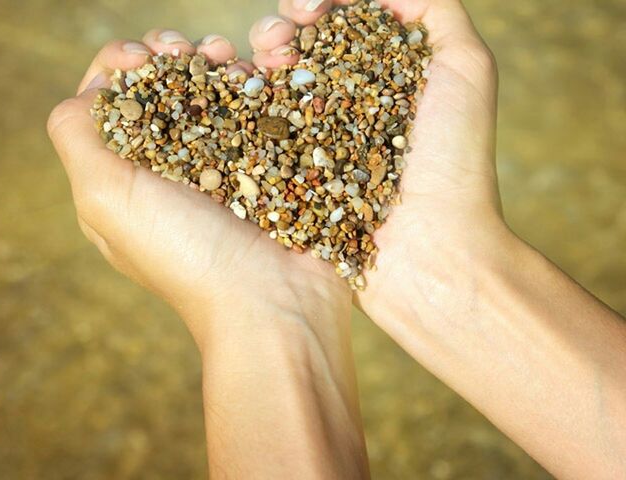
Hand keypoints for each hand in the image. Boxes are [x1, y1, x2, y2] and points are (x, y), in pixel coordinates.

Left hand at [47, 29, 349, 344]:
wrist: (274, 303)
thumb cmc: (187, 257)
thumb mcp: (106, 200)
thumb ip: (78, 137)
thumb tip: (92, 92)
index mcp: (125, 182)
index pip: (112, 104)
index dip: (122, 68)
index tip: (145, 57)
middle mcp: (172, 174)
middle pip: (163, 95)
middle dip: (172, 59)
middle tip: (191, 50)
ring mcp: (224, 171)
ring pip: (213, 98)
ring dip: (216, 65)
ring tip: (231, 57)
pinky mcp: (267, 170)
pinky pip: (256, 115)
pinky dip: (254, 88)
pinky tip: (257, 76)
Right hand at [252, 0, 503, 321]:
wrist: (431, 249)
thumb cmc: (454, 161)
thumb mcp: (466, 68)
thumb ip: (432, 11)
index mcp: (383, 80)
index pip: (340, 26)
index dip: (317, 6)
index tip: (306, 7)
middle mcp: (346, 107)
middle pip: (302, 51)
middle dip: (281, 31)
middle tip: (276, 38)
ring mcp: (316, 141)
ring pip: (275, 85)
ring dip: (259, 60)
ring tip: (256, 56)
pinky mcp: (292, 176)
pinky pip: (260, 131)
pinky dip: (243, 101)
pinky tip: (236, 83)